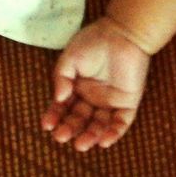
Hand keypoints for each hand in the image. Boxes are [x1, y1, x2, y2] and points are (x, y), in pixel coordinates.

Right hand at [41, 16, 152, 151]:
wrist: (123, 32)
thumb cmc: (94, 41)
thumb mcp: (70, 58)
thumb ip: (61, 77)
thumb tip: (58, 99)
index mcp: (76, 88)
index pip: (63, 108)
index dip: (55, 117)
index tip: (47, 125)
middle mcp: (92, 98)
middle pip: (79, 120)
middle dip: (70, 129)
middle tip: (62, 137)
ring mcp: (110, 102)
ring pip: (99, 125)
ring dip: (90, 136)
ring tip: (81, 144)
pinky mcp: (128, 102)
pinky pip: (121, 122)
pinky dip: (113, 133)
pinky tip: (103, 142)